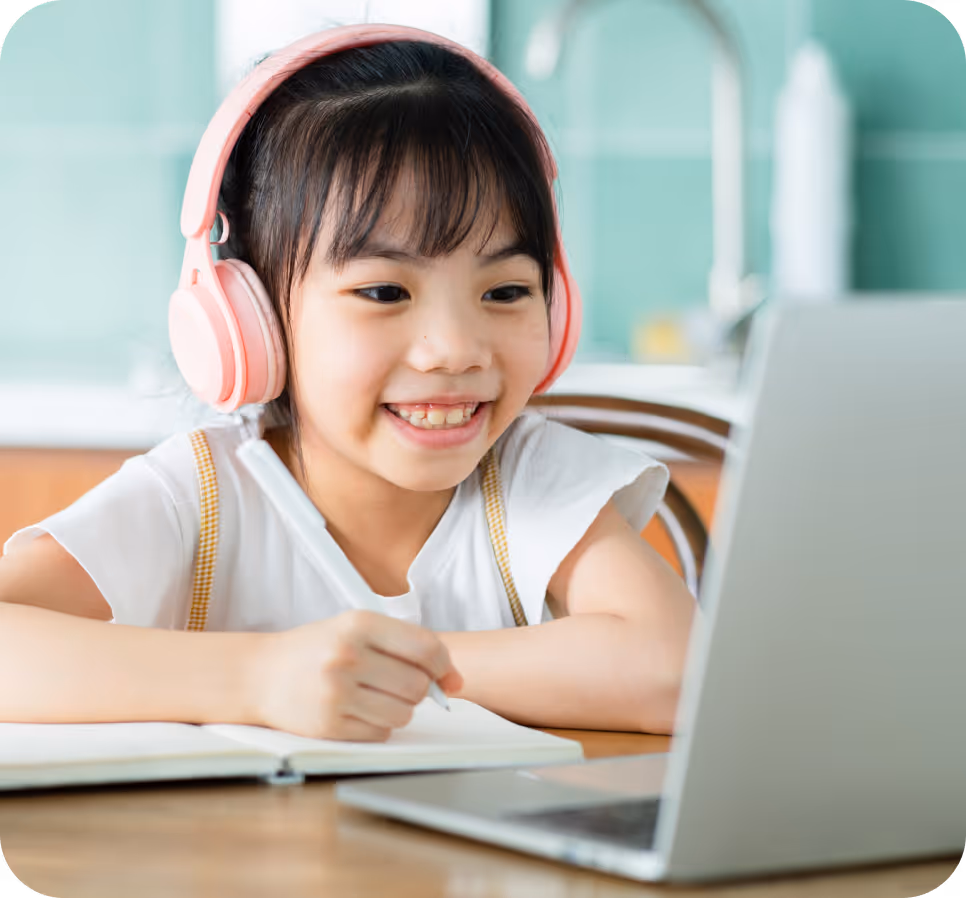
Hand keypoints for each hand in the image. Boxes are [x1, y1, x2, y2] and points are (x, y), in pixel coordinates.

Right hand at [248, 610, 462, 740]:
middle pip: (418, 685)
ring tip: (374, 695)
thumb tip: (455, 680)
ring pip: (403, 713)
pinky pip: (380, 732)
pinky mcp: (329, 724)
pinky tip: (357, 710)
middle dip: (419, 690)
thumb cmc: (317, 649)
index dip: (445, 665)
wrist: (260, 674)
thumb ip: (406, 646)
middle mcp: (347, 655)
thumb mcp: (356, 629)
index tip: (448, 677)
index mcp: (359, 623)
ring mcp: (336, 692)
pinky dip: (378, 725)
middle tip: (398, 684)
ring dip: (399, 709)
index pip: (425, 647)